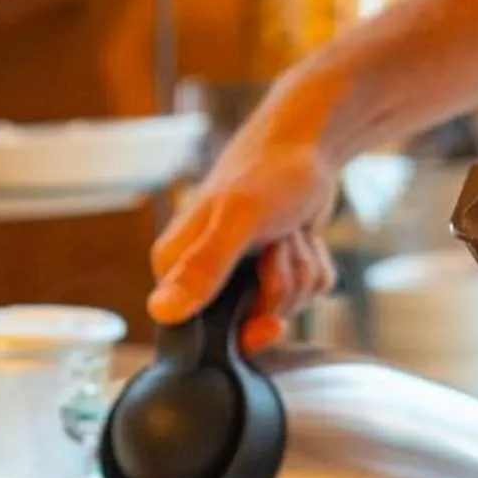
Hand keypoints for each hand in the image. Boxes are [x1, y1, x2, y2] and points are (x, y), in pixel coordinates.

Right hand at [149, 92, 339, 346]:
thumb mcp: (238, 219)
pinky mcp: (273, 267)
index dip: (245, 331)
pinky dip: (316, 265)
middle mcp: (201, 274)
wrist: (312, 141)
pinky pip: (306, 293)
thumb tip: (162, 311)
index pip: (201, 336)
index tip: (271, 319)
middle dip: (281, 289)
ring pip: (285, 307)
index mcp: (174, 266)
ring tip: (289, 230)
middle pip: (251, 324)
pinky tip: (304, 234)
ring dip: (301, 269)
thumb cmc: (271, 171)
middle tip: (278, 244)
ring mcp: (240, 272)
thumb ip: (204, 265)